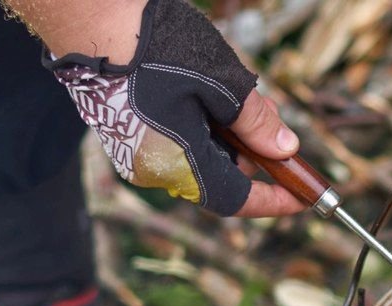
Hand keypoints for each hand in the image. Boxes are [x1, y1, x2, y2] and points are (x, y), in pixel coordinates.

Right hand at [44, 0, 306, 216]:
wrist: (89, 14)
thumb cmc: (154, 44)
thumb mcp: (222, 83)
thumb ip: (256, 123)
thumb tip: (285, 149)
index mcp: (176, 165)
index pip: (235, 200)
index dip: (274, 201)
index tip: (303, 197)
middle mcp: (151, 168)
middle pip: (218, 176)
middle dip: (251, 154)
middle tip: (271, 121)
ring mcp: (133, 150)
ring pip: (198, 156)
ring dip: (228, 134)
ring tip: (238, 93)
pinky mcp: (124, 129)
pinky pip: (175, 140)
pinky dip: (202, 124)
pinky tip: (208, 91)